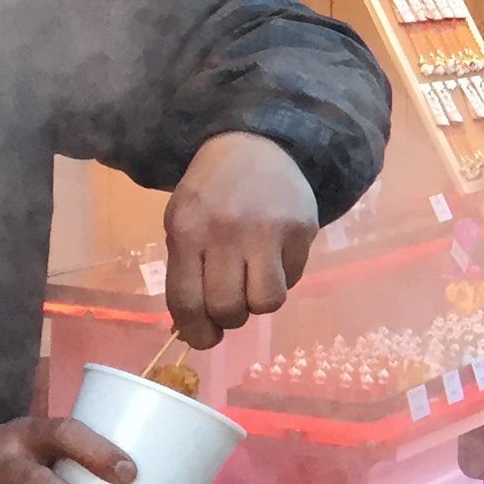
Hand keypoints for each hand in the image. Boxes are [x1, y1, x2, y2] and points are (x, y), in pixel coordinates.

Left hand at [165, 131, 320, 346]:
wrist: (255, 144)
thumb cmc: (210, 193)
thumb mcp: (183, 223)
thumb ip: (185, 271)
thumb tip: (193, 328)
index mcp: (188, 231)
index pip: (188, 301)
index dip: (196, 332)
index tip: (203, 339)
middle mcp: (226, 232)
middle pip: (228, 309)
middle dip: (228, 319)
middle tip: (230, 308)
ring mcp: (268, 231)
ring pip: (266, 302)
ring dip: (258, 302)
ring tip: (254, 283)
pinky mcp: (301, 230)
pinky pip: (293, 279)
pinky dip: (283, 278)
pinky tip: (275, 256)